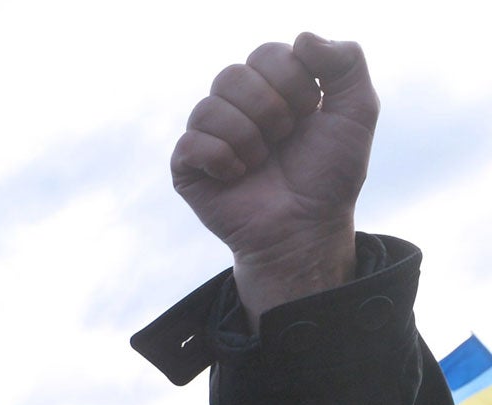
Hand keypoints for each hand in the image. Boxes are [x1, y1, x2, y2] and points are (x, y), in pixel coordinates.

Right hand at [171, 36, 376, 323]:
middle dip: (269, 107)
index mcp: (272, 88)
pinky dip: (222, 158)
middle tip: (285, 136)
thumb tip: (300, 37)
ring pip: (207, 107)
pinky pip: (190, 143)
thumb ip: (346, 61)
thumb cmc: (330, 173)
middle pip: (232, 74)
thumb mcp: (357, 109)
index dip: (292, 78)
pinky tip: (238, 176)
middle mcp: (237, 108)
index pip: (265, 53)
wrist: (305, 227)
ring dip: (247, 135)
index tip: (310, 111)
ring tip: (262, 160)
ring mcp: (209, 137)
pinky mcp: (188, 168)